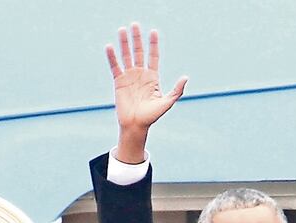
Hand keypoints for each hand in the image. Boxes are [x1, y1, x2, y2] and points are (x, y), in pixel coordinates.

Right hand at [105, 23, 188, 163]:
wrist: (136, 125)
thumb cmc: (152, 116)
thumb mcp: (167, 103)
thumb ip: (177, 90)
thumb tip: (186, 77)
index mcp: (152, 77)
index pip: (153, 56)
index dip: (153, 44)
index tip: (153, 31)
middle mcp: (140, 74)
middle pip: (139, 52)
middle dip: (137, 39)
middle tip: (135, 24)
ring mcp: (129, 77)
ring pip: (126, 56)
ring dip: (124, 43)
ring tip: (122, 30)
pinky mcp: (119, 82)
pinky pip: (115, 67)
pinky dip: (112, 57)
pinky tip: (110, 46)